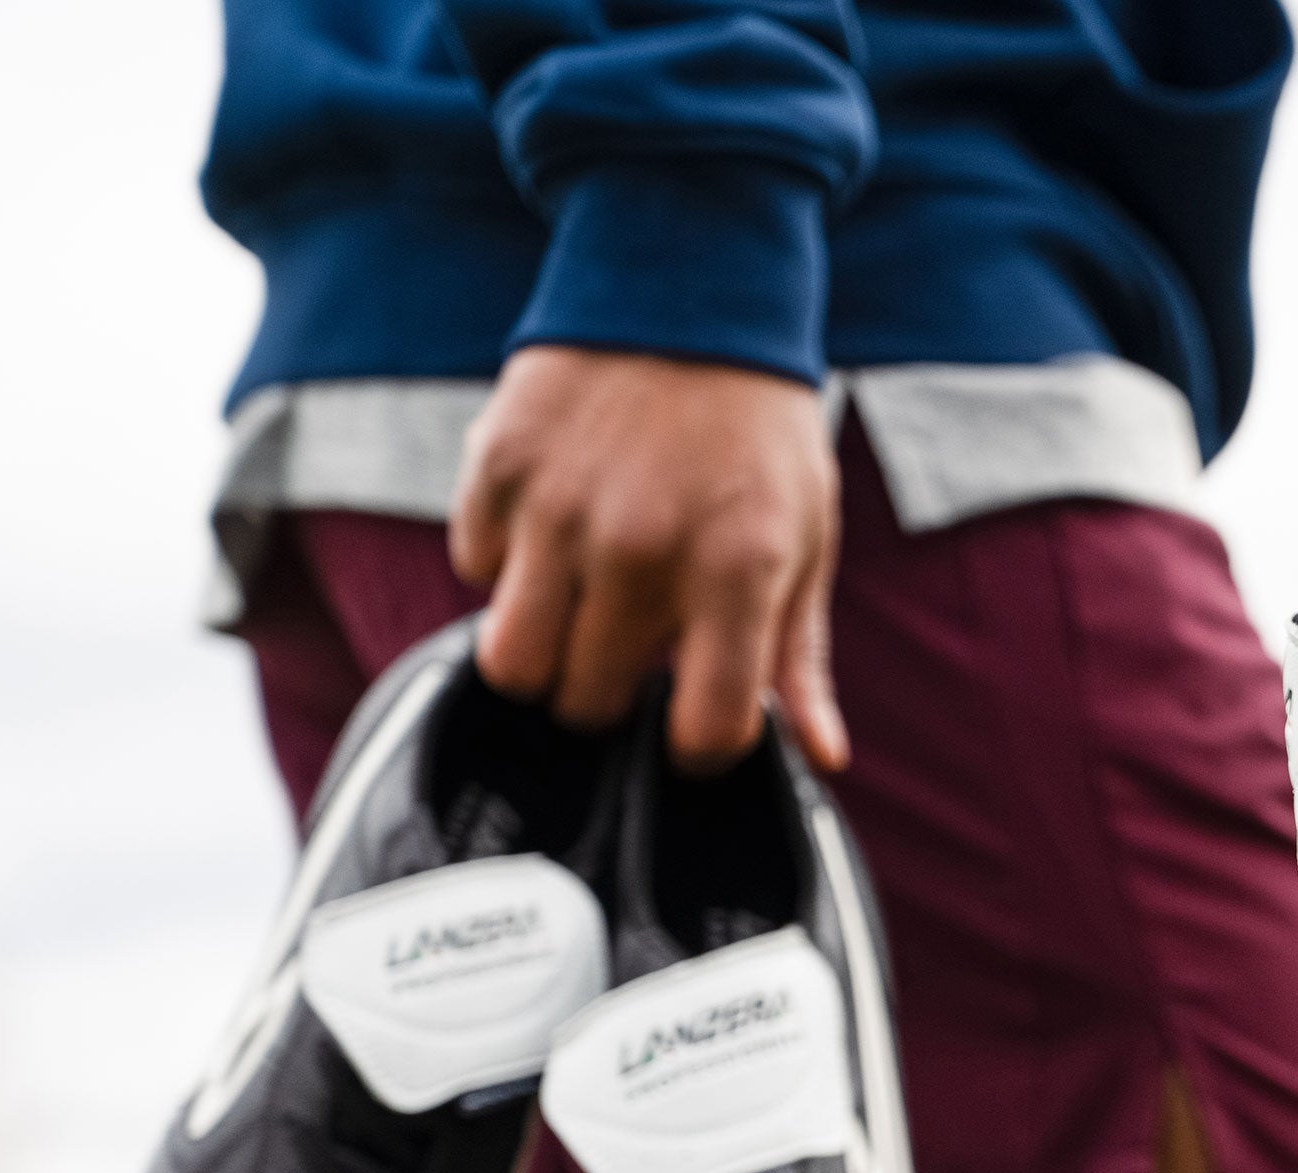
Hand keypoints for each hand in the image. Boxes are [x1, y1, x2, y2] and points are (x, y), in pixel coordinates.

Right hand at [450, 346, 846, 772]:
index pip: (704, 731)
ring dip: (544, 652)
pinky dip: (504, 566)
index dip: (699, 744)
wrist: (689, 286)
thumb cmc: (759, 435)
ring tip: (580, 608)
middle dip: (611, 693)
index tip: (697, 716)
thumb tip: (822, 761)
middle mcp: (643, 547)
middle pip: (588, 703)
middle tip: (634, 645)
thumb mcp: (805, 539)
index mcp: (738, 569)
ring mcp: (560, 508)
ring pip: (512, 663)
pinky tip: (551, 527)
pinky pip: (474, 568)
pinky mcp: (497, 467)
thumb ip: (801, 659)